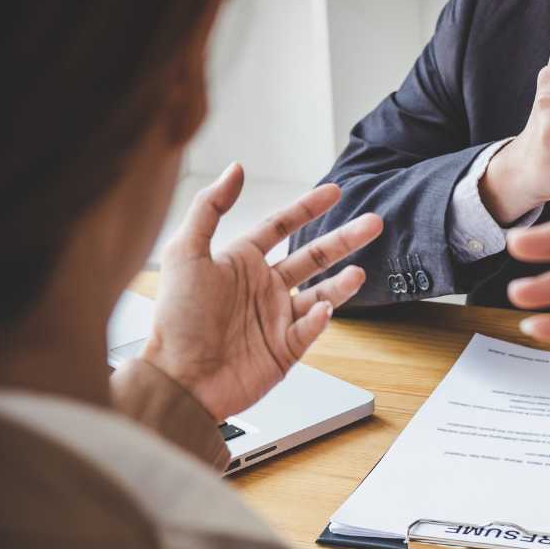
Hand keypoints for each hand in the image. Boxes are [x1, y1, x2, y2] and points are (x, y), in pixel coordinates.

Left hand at [143, 163, 381, 419]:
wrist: (178, 379)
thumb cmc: (175, 320)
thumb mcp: (185, 253)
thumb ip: (210, 207)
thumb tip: (235, 169)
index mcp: (241, 262)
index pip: (282, 226)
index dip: (309, 207)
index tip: (335, 191)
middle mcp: (263, 287)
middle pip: (314, 256)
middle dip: (345, 239)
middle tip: (374, 223)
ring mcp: (277, 318)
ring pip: (322, 293)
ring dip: (342, 282)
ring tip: (359, 272)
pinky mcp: (285, 350)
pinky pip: (311, 329)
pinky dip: (321, 319)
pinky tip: (325, 308)